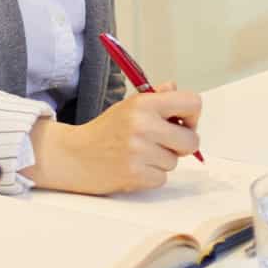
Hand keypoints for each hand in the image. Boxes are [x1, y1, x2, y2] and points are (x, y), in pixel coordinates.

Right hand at [25, 86, 200, 194]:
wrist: (75, 156)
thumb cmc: (105, 131)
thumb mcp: (129, 106)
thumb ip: (156, 97)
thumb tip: (175, 88)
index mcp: (144, 104)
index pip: (192, 103)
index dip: (192, 115)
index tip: (183, 122)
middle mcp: (144, 125)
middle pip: (192, 140)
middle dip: (183, 145)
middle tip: (166, 143)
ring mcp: (140, 151)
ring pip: (175, 161)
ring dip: (162, 160)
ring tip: (141, 154)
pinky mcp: (136, 174)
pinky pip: (162, 178)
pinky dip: (152, 175)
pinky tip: (135, 166)